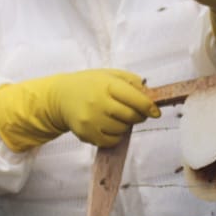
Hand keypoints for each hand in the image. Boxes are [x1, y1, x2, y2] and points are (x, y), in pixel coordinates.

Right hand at [0, 69, 160, 151]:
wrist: (60, 96)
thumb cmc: (89, 84)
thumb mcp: (110, 74)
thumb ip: (131, 81)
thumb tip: (150, 95)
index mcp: (107, 85)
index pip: (136, 99)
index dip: (149, 107)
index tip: (155, 112)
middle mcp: (99, 102)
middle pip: (131, 117)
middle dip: (138, 116)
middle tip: (135, 113)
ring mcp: (92, 120)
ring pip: (122, 130)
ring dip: (125, 125)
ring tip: (115, 116)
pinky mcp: (86, 133)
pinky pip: (111, 141)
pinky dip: (115, 136)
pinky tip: (109, 126)